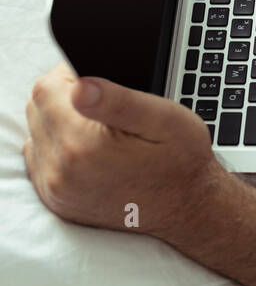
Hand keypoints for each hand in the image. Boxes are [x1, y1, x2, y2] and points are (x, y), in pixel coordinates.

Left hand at [24, 64, 225, 238]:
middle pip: (37, 110)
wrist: (189, 208)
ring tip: (97, 130)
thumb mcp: (164, 119)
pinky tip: (87, 151)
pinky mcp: (57, 202)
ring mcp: (57, 191)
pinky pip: (39, 160)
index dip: (71, 77)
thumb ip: (117, 99)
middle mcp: (62, 172)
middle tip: (104, 110)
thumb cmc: (181, 162)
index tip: (99, 86)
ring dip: (59, 124)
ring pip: (37, 133)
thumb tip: (79, 85)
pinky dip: (58, 149)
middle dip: (65, 100)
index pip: (47, 89)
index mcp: (83, 146)